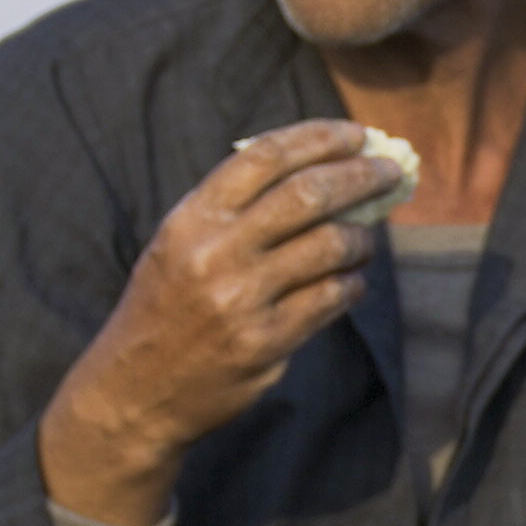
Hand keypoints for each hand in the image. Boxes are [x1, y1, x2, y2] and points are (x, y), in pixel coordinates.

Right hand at [39, 124, 407, 523]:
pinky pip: (330, 298)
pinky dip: (351, 284)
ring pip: (329, 245)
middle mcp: (216, 252)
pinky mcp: (266, 343)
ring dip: (361, 237)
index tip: (356, 135)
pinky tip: (351, 282)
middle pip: (308, 194)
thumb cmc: (165, 308)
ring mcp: (242, 299)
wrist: (135, 390)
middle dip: (360, 177)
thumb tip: (317, 169)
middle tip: (390, 173)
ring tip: (365, 240)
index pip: (265, 156)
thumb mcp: (178, 243)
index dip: (319, 138)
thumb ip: (234, 208)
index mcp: (193, 218)